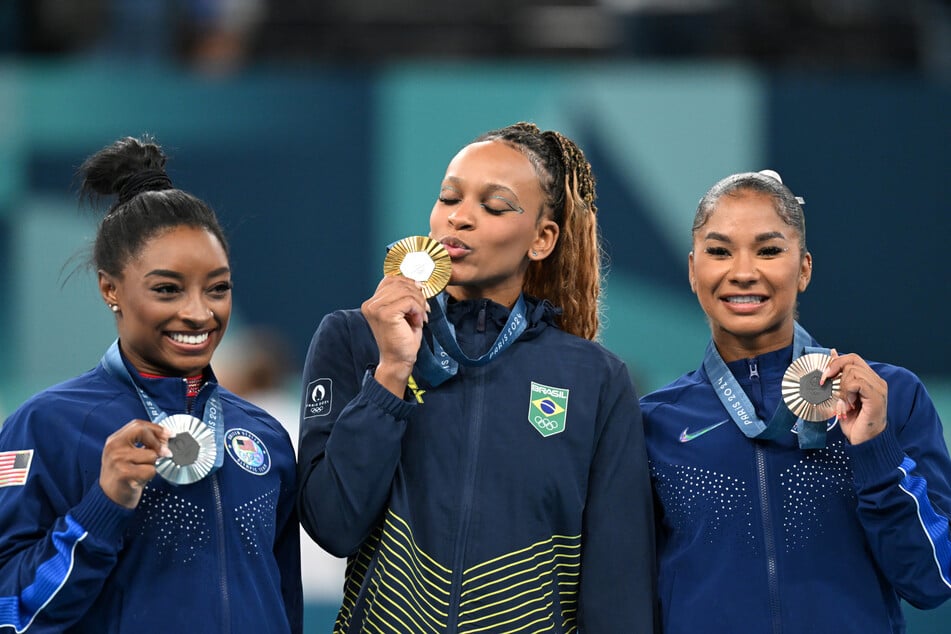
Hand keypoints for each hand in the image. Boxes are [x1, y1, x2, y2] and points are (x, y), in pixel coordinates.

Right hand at [100, 419, 171, 508]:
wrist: (109, 497)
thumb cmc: (123, 475)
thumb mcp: (128, 454)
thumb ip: (143, 443)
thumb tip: (167, 437)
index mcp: (115, 440)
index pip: (138, 425)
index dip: (156, 428)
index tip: (170, 434)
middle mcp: (114, 447)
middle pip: (143, 432)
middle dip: (158, 442)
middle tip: (166, 452)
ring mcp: (117, 460)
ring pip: (150, 454)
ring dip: (152, 464)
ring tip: (142, 470)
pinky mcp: (123, 473)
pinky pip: (150, 470)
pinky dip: (150, 475)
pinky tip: (140, 479)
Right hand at [361, 275, 429, 396]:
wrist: (398, 360)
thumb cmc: (402, 338)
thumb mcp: (403, 312)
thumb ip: (404, 296)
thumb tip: (417, 282)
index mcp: (372, 302)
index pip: (391, 279)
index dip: (408, 283)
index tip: (419, 296)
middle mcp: (370, 304)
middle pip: (399, 283)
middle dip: (417, 294)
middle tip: (423, 309)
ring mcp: (376, 309)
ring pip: (406, 291)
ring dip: (419, 303)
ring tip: (420, 316)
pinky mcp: (385, 314)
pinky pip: (409, 301)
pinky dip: (418, 310)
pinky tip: (418, 321)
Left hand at [820, 349, 887, 444]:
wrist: (864, 441)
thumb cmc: (854, 421)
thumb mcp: (841, 396)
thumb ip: (839, 377)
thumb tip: (832, 354)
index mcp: (869, 379)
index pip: (853, 359)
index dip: (836, 362)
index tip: (825, 375)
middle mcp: (876, 381)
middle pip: (852, 360)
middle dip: (835, 370)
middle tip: (827, 384)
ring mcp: (878, 388)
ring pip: (853, 371)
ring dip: (842, 386)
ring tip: (844, 401)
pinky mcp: (876, 397)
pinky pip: (857, 383)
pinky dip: (848, 392)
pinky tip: (849, 403)